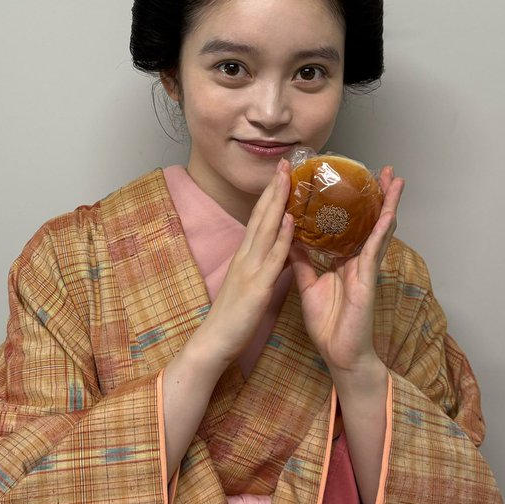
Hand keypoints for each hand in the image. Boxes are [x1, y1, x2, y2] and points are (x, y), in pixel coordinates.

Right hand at [198, 158, 294, 365]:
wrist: (214, 341)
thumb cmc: (233, 316)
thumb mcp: (248, 284)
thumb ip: (262, 265)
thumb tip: (280, 250)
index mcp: (245, 255)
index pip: (259, 218)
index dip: (270, 195)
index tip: (281, 173)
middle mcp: (246, 256)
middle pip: (261, 215)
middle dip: (274, 188)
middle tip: (285, 162)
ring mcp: (250, 269)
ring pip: (266, 228)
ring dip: (278, 202)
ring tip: (288, 178)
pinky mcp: (256, 286)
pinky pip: (272, 257)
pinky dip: (281, 237)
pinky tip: (290, 220)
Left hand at [289, 166, 403, 377]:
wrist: (338, 353)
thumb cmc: (328, 324)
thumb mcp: (308, 284)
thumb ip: (302, 261)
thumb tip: (291, 238)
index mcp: (344, 260)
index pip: (349, 224)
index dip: (352, 202)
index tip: (351, 178)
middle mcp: (357, 260)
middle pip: (369, 221)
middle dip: (377, 196)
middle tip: (382, 170)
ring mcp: (365, 268)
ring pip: (379, 229)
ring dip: (388, 204)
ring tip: (395, 180)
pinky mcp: (367, 279)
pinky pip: (374, 250)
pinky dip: (382, 231)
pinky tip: (389, 213)